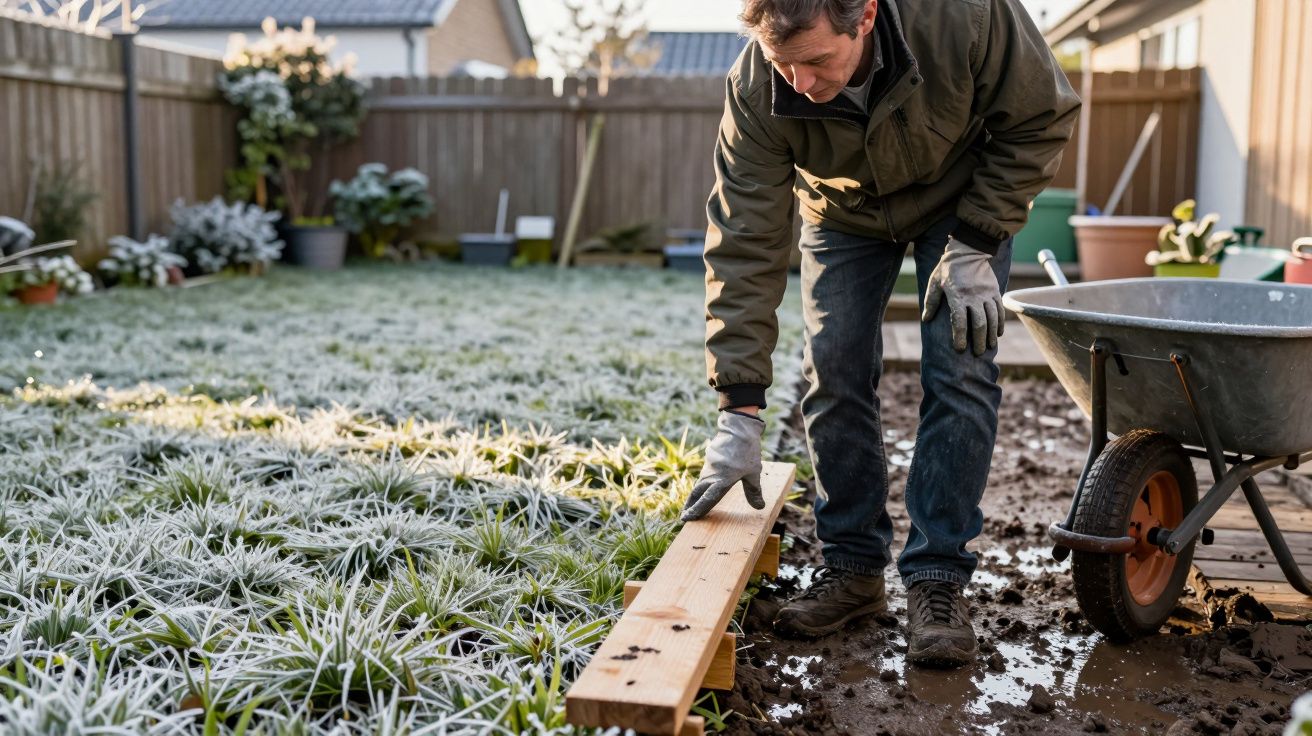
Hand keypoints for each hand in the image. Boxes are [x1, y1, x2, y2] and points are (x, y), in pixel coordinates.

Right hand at [680, 410, 765, 520]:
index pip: (707, 499)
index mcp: (722, 480)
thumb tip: (759, 507)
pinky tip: (701, 489)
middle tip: (684, 517)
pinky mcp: (710, 460)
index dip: (698, 510)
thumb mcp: (754, 473)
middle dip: (690, 506)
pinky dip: (700, 486)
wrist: (738, 428)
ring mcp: (709, 467)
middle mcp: (712, 475)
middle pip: (697, 494)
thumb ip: (753, 491)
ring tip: (689, 506)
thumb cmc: (747, 451)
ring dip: (694, 497)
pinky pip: (703, 477)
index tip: (688, 519)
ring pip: (699, 485)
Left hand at [922, 237, 1003, 355]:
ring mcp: (987, 294)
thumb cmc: (948, 268)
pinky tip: (997, 334)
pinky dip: (1000, 323)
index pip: (959, 321)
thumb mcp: (934, 282)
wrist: (969, 250)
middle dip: (978, 341)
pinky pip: (1000, 310)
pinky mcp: (995, 291)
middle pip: (979, 324)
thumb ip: (931, 301)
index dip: (959, 337)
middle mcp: (974, 297)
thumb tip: (926, 319)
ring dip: (991, 335)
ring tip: (988, 347)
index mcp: (957, 296)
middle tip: (976, 353)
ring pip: (992, 319)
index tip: (959, 348)